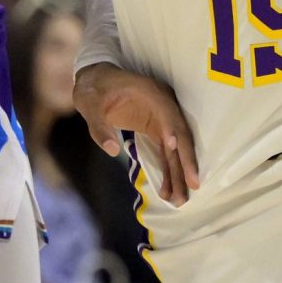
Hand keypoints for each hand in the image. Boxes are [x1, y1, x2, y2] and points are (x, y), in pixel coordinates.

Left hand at [76, 64, 201, 205]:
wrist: (96, 81)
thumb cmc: (94, 89)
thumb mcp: (89, 103)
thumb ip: (100, 126)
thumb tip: (112, 150)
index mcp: (151, 94)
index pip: (167, 114)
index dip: (172, 130)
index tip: (173, 148)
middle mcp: (163, 108)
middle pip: (180, 136)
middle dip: (186, 162)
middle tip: (192, 187)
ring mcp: (162, 121)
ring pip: (175, 150)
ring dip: (179, 175)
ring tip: (179, 200)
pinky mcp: (157, 132)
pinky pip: (166, 155)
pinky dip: (168, 173)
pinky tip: (168, 193)